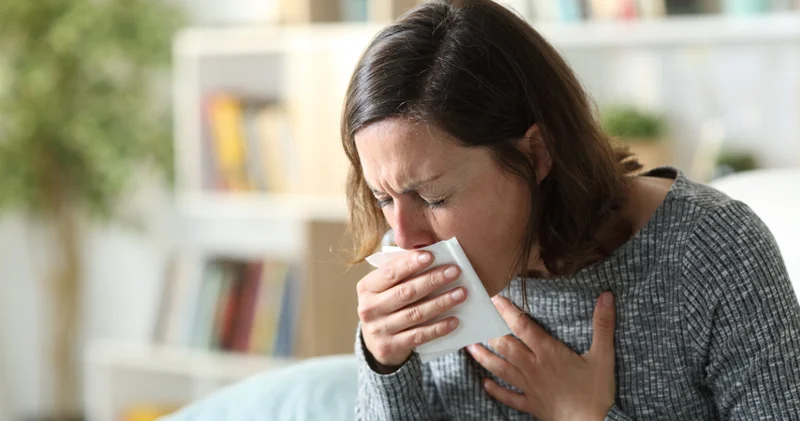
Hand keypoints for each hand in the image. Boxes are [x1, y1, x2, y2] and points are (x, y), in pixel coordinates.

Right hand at [357, 250, 466, 371]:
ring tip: (461, 293)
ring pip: (415, 314)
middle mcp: (369, 308)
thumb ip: (402, 272)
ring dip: (441, 302)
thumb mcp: (385, 287)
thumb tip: (430, 255)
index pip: (389, 272)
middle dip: (432, 280)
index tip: (431, 255)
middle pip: (406, 292)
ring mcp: (378, 330)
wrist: (375, 341)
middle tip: (455, 271)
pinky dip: (438, 328)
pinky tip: (454, 320)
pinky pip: (419, 336)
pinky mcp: (390, 347)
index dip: (410, 264)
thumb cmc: (387, 303)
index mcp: (367, 287)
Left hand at [467, 293, 616, 420]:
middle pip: (506, 346)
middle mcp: (534, 367)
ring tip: (470, 347)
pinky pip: (509, 397)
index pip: (523, 327)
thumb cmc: (596, 393)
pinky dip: (496, 390)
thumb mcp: (604, 356)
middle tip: (476, 321)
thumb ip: (603, 325)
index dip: (508, 311)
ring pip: (501, 369)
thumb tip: (606, 296)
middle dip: (490, 332)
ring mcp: (530, 387)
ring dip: (484, 357)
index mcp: (548, 353)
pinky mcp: (531, 404)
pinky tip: (485, 384)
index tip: (495, 299)